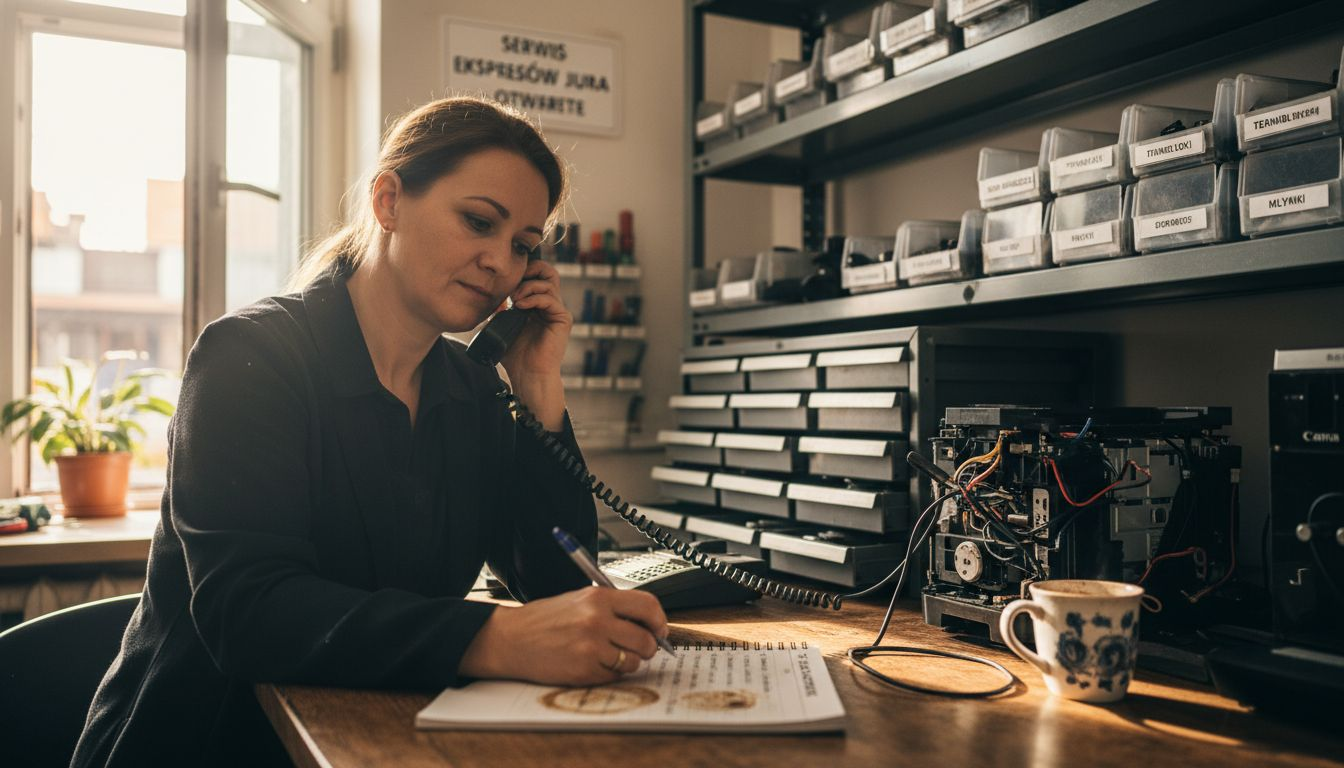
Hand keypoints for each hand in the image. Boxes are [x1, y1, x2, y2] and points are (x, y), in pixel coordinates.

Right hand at [459, 587, 668, 685]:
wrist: (510, 639)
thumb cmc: (544, 620)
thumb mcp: (579, 600)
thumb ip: (613, 608)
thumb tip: (649, 624)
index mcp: (598, 598)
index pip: (648, 606)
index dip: (659, 621)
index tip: (659, 629)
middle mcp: (597, 621)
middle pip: (646, 639)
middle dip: (647, 647)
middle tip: (637, 648)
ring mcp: (591, 647)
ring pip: (633, 662)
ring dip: (628, 662)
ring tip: (609, 655)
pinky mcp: (583, 671)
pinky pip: (614, 677)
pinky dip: (610, 674)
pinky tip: (592, 663)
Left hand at [498, 259, 570, 382]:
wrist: (528, 374)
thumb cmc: (515, 355)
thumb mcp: (501, 325)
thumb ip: (500, 308)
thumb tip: (491, 294)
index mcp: (537, 304)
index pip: (536, 275)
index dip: (522, 273)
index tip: (505, 282)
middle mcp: (550, 305)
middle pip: (548, 271)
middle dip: (531, 270)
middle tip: (514, 282)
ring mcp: (558, 311)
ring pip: (548, 282)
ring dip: (528, 287)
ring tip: (514, 300)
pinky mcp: (563, 319)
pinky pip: (550, 299)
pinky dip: (533, 298)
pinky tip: (520, 306)